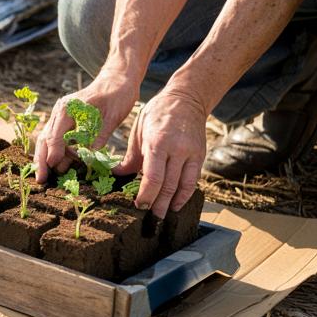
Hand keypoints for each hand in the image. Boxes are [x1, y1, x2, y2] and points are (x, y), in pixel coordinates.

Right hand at [33, 71, 138, 182]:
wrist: (118, 79)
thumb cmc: (117, 95)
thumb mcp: (112, 117)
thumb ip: (99, 137)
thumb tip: (90, 160)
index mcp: (68, 109)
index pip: (55, 134)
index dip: (53, 153)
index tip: (52, 168)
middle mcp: (60, 112)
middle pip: (45, 139)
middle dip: (41, 160)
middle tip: (41, 180)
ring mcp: (61, 116)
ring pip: (49, 140)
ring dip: (48, 158)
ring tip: (48, 177)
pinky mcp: (67, 121)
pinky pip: (58, 139)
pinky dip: (59, 152)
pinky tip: (61, 165)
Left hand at [115, 87, 207, 218]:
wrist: (186, 99)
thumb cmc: (157, 114)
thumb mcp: (139, 132)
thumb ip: (131, 157)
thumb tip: (117, 175)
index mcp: (158, 142)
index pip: (152, 177)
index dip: (146, 195)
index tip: (139, 206)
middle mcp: (177, 149)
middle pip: (168, 185)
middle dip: (158, 203)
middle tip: (150, 217)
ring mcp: (191, 153)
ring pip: (182, 185)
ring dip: (172, 203)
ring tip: (163, 215)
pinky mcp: (200, 155)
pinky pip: (193, 179)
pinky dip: (185, 194)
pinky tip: (177, 203)